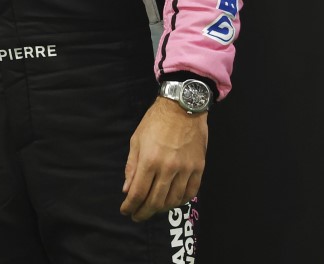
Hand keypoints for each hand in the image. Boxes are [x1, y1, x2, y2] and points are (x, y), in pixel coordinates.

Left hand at [120, 96, 206, 221]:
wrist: (182, 108)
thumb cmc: (155, 122)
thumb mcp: (136, 141)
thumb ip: (131, 167)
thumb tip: (127, 189)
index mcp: (149, 161)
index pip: (138, 193)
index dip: (131, 206)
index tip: (126, 211)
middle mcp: (168, 168)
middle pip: (155, 201)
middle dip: (144, 212)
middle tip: (137, 216)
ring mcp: (185, 169)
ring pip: (173, 200)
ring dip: (161, 209)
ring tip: (153, 209)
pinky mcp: (198, 168)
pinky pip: (191, 192)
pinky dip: (180, 201)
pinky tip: (172, 202)